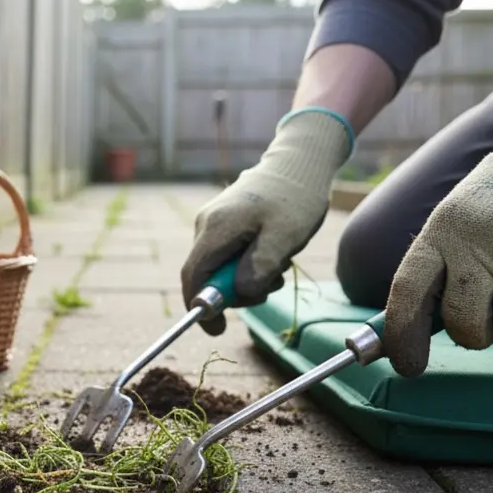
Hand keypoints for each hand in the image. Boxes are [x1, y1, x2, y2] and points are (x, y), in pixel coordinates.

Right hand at [180, 108, 352, 334]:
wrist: (299, 162)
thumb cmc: (295, 198)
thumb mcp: (285, 238)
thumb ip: (259, 269)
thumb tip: (238, 295)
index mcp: (216, 228)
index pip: (193, 276)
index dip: (201, 307)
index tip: (217, 330)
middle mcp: (206, 224)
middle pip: (206, 274)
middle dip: (234, 291)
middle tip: (270, 288)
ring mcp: (213, 221)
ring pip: (219, 265)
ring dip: (246, 277)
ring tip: (279, 265)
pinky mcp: (224, 221)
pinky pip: (227, 253)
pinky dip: (247, 263)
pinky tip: (272, 254)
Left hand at [384, 63, 492, 375]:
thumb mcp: (459, 220)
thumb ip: (439, 269)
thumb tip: (411, 333)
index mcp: (443, 229)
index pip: (408, 290)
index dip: (402, 335)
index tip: (406, 365)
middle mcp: (479, 240)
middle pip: (463, 322)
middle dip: (474, 333)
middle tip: (487, 318)